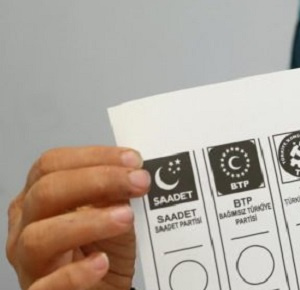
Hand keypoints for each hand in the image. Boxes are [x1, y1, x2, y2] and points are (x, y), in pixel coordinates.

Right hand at [6, 146, 150, 289]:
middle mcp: (25, 226)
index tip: (133, 160)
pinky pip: (46, 286)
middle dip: (97, 181)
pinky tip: (101, 263)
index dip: (93, 157)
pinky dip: (75, 274)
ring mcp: (29, 262)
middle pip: (45, 193)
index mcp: (38, 198)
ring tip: (125, 218)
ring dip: (87, 223)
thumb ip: (116, 193)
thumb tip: (132, 173)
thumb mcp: (113, 213)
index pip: (51, 165)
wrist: (105, 289)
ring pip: (38, 237)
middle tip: (139, 183)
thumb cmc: (104, 250)